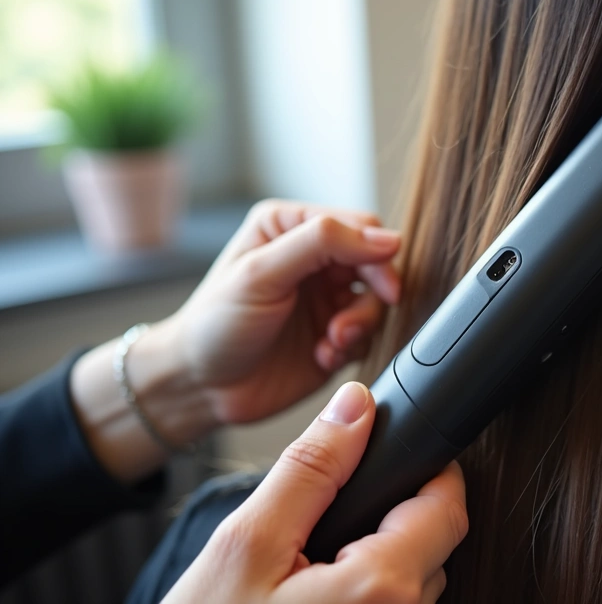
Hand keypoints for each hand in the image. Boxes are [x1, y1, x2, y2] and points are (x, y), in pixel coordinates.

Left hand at [161, 199, 401, 424]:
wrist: (201, 388)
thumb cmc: (216, 325)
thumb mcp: (262, 273)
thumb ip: (323, 244)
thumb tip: (387, 239)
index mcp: (291, 228)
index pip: (359, 227)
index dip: (376, 255)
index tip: (383, 287)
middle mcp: (313, 260)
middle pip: (375, 265)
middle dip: (371, 297)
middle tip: (348, 325)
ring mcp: (326, 298)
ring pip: (376, 302)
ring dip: (360, 325)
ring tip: (331, 342)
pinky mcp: (335, 336)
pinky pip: (368, 336)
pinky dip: (352, 348)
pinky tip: (323, 356)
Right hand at [165, 382, 467, 603]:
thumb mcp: (246, 546)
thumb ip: (310, 469)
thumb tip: (354, 406)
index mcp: (381, 589)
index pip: (448, 508)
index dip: (430, 472)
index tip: (403, 457)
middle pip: (432, 549)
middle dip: (393, 524)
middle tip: (327, 529)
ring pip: (411, 589)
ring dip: (376, 569)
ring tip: (308, 577)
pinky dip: (364, 603)